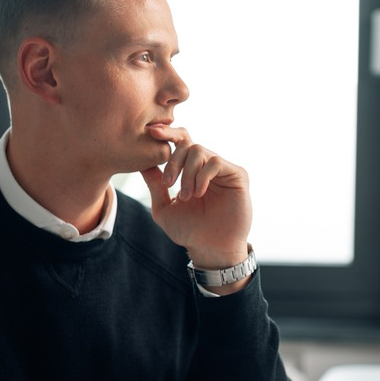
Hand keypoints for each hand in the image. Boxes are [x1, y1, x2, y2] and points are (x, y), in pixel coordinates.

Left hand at [139, 126, 251, 275]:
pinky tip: (199, 193)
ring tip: (187, 196)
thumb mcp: (163, 208)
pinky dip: (202, 176)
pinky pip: (215, 162)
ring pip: (200, 151)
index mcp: (191, 171)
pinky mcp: (237, 175)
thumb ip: (154, 185)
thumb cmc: (189, 231)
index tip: (151, 132)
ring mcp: (223, 170)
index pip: (181, 143)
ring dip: (187, 173)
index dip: (167, 134)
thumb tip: (142, 163)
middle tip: (168, 184)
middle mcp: (208, 166)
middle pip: (188, 143)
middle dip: (173, 162)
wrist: (211, 248)